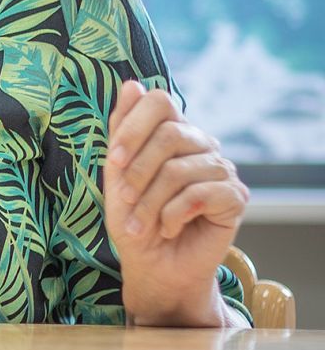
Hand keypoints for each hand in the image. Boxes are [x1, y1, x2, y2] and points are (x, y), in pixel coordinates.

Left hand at [104, 81, 248, 326]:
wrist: (153, 265)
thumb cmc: (133, 219)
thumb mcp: (116, 175)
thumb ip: (121, 131)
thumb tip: (131, 84)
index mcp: (172, 132)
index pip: (160, 101)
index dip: (133, 126)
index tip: (113, 160)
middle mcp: (201, 144)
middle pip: (169, 134)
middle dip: (137, 171)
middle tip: (124, 201)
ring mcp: (222, 168)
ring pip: (180, 170)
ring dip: (150, 203)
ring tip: (141, 225)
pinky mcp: (235, 197)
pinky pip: (200, 194)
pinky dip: (172, 215)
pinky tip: (168, 227)